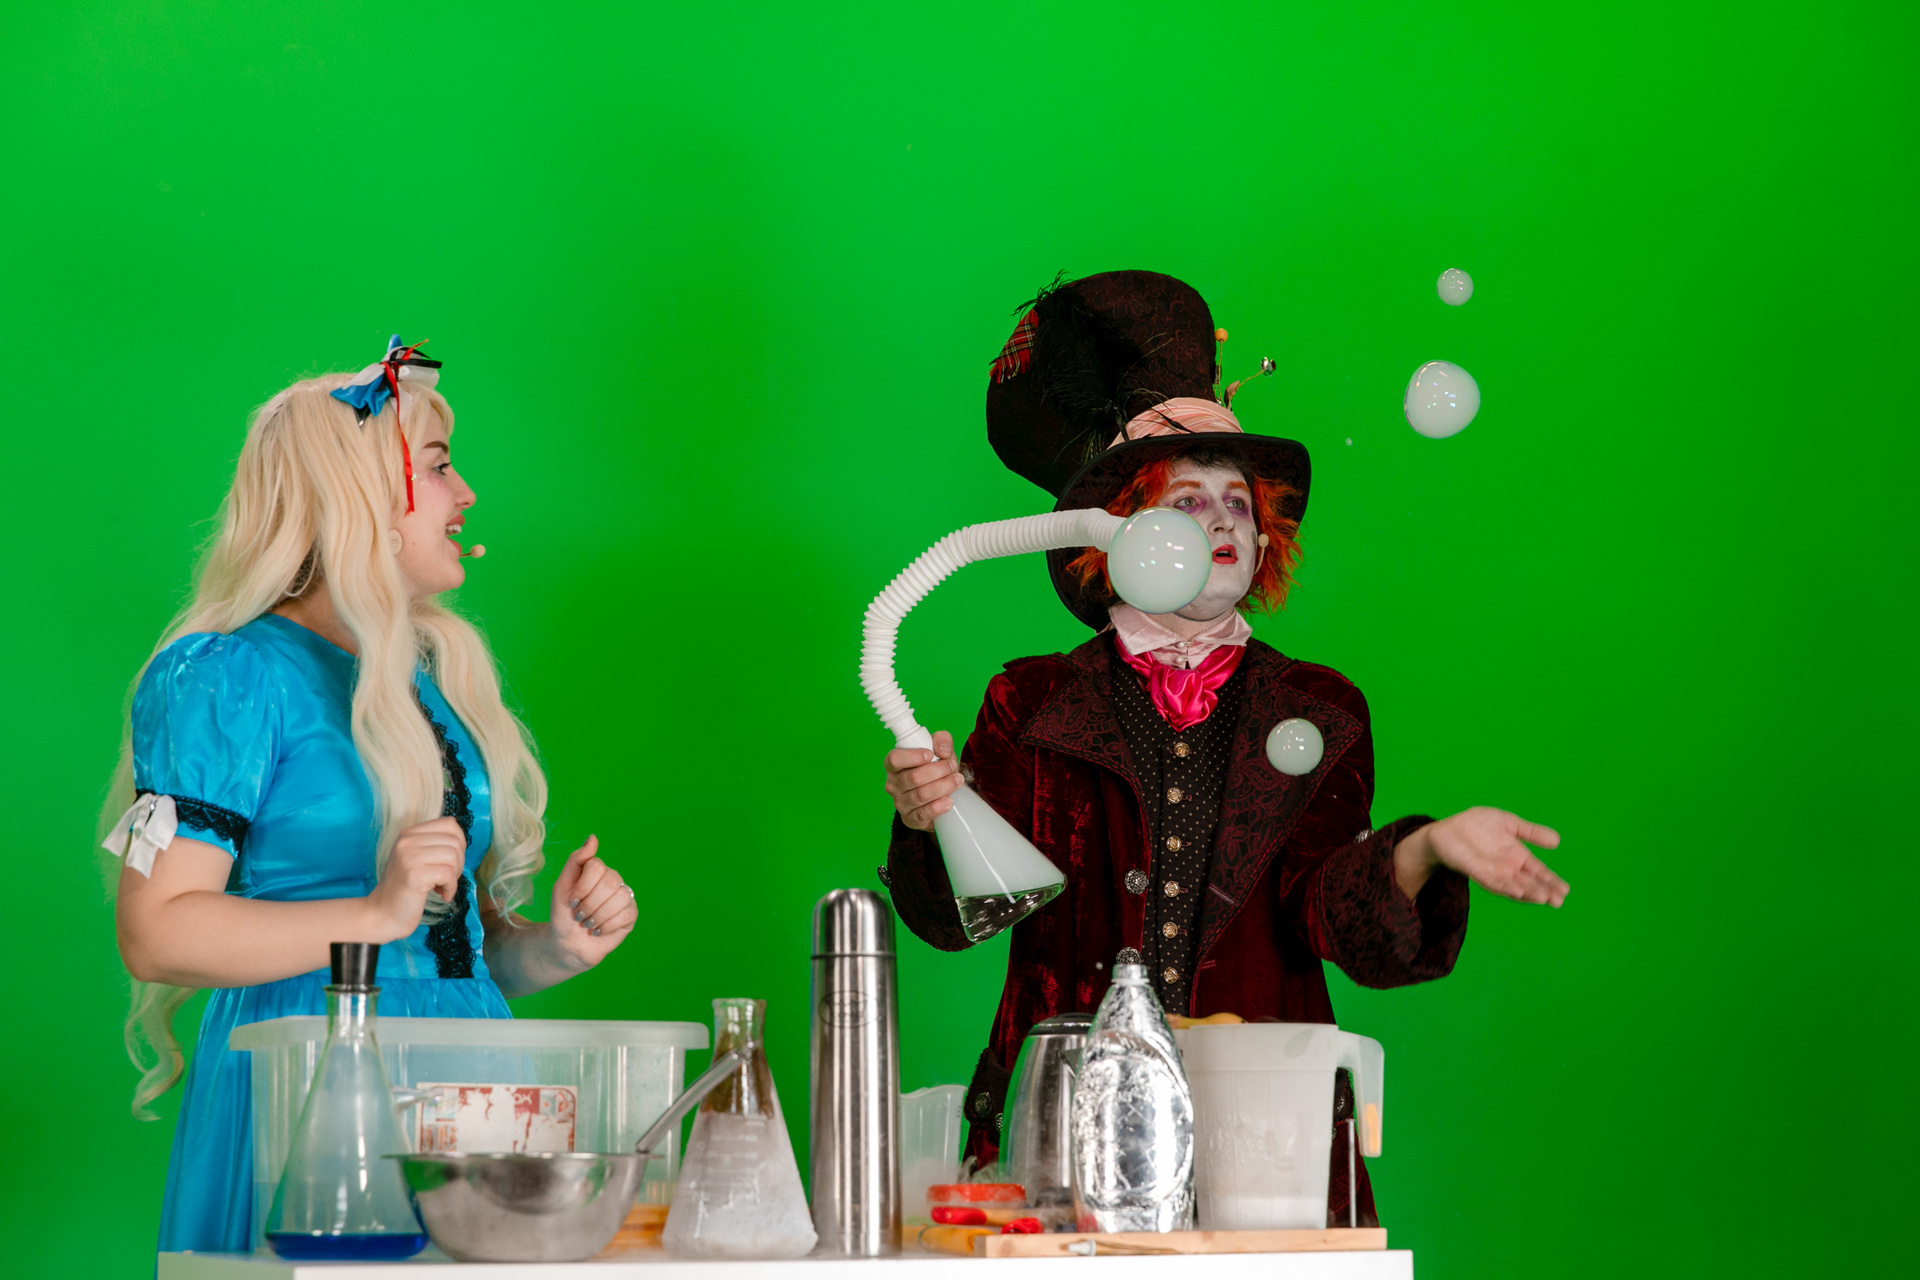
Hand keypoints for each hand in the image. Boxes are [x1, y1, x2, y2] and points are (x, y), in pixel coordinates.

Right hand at [366, 816, 467, 940]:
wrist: (381, 915)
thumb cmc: (404, 889)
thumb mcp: (416, 859)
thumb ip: (434, 845)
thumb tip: (461, 841)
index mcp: (408, 833)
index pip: (450, 824)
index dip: (459, 843)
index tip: (450, 862)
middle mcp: (407, 840)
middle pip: (455, 841)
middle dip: (458, 862)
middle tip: (445, 878)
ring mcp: (409, 856)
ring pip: (453, 856)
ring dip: (454, 876)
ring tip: (440, 886)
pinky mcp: (414, 874)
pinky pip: (448, 874)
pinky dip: (450, 888)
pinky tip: (441, 895)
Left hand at [548, 836, 635, 969]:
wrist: (568, 945)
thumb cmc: (563, 914)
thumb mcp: (561, 887)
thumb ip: (576, 860)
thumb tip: (593, 837)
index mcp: (597, 870)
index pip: (596, 866)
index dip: (582, 887)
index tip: (572, 901)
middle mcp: (613, 880)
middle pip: (609, 882)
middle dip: (590, 904)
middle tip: (580, 916)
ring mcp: (624, 896)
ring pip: (620, 898)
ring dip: (598, 916)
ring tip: (589, 924)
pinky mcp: (631, 914)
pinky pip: (626, 914)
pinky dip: (608, 926)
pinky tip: (600, 930)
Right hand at [885, 731, 963, 830]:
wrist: (938, 795)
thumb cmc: (934, 768)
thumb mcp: (939, 750)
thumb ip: (942, 741)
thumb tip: (943, 750)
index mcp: (894, 765)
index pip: (894, 759)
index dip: (912, 756)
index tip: (930, 754)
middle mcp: (893, 785)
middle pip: (914, 777)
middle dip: (938, 770)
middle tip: (952, 766)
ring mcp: (900, 803)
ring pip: (921, 795)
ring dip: (943, 786)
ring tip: (957, 780)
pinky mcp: (910, 819)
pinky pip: (922, 815)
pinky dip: (938, 807)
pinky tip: (949, 800)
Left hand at [1397, 807, 1568, 906]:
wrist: (1446, 829)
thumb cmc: (1477, 825)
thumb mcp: (1508, 823)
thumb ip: (1530, 832)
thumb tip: (1557, 841)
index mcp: (1517, 857)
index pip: (1538, 872)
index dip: (1551, 881)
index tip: (1565, 890)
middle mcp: (1506, 869)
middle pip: (1529, 883)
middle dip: (1544, 891)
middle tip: (1559, 900)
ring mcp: (1491, 872)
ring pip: (1513, 886)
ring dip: (1528, 893)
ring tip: (1544, 898)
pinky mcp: (1474, 870)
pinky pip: (1492, 881)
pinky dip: (1505, 887)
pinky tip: (1518, 891)